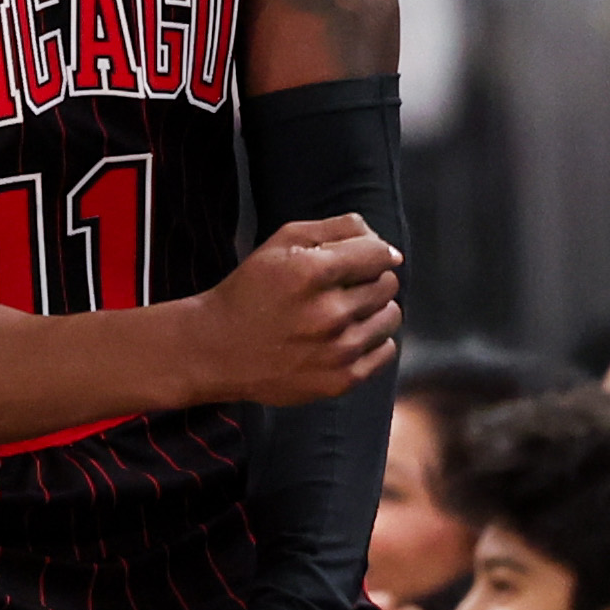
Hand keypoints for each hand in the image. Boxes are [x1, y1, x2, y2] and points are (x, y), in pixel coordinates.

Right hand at [189, 217, 399, 407]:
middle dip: (370, 279)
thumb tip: (385, 245)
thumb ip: (336, 229)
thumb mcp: (281, 242)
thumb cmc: (251, 291)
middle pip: (387, 284)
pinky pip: (386, 350)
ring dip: (373, 309)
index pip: (379, 253)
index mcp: (312, 272)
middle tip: (341, 287)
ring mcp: (337, 351)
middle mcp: (329, 313)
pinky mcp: (341, 380)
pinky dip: (372, 340)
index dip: (373, 252)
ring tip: (343, 312)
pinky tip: (345, 336)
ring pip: (391, 316)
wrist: (218, 349)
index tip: (362, 258)